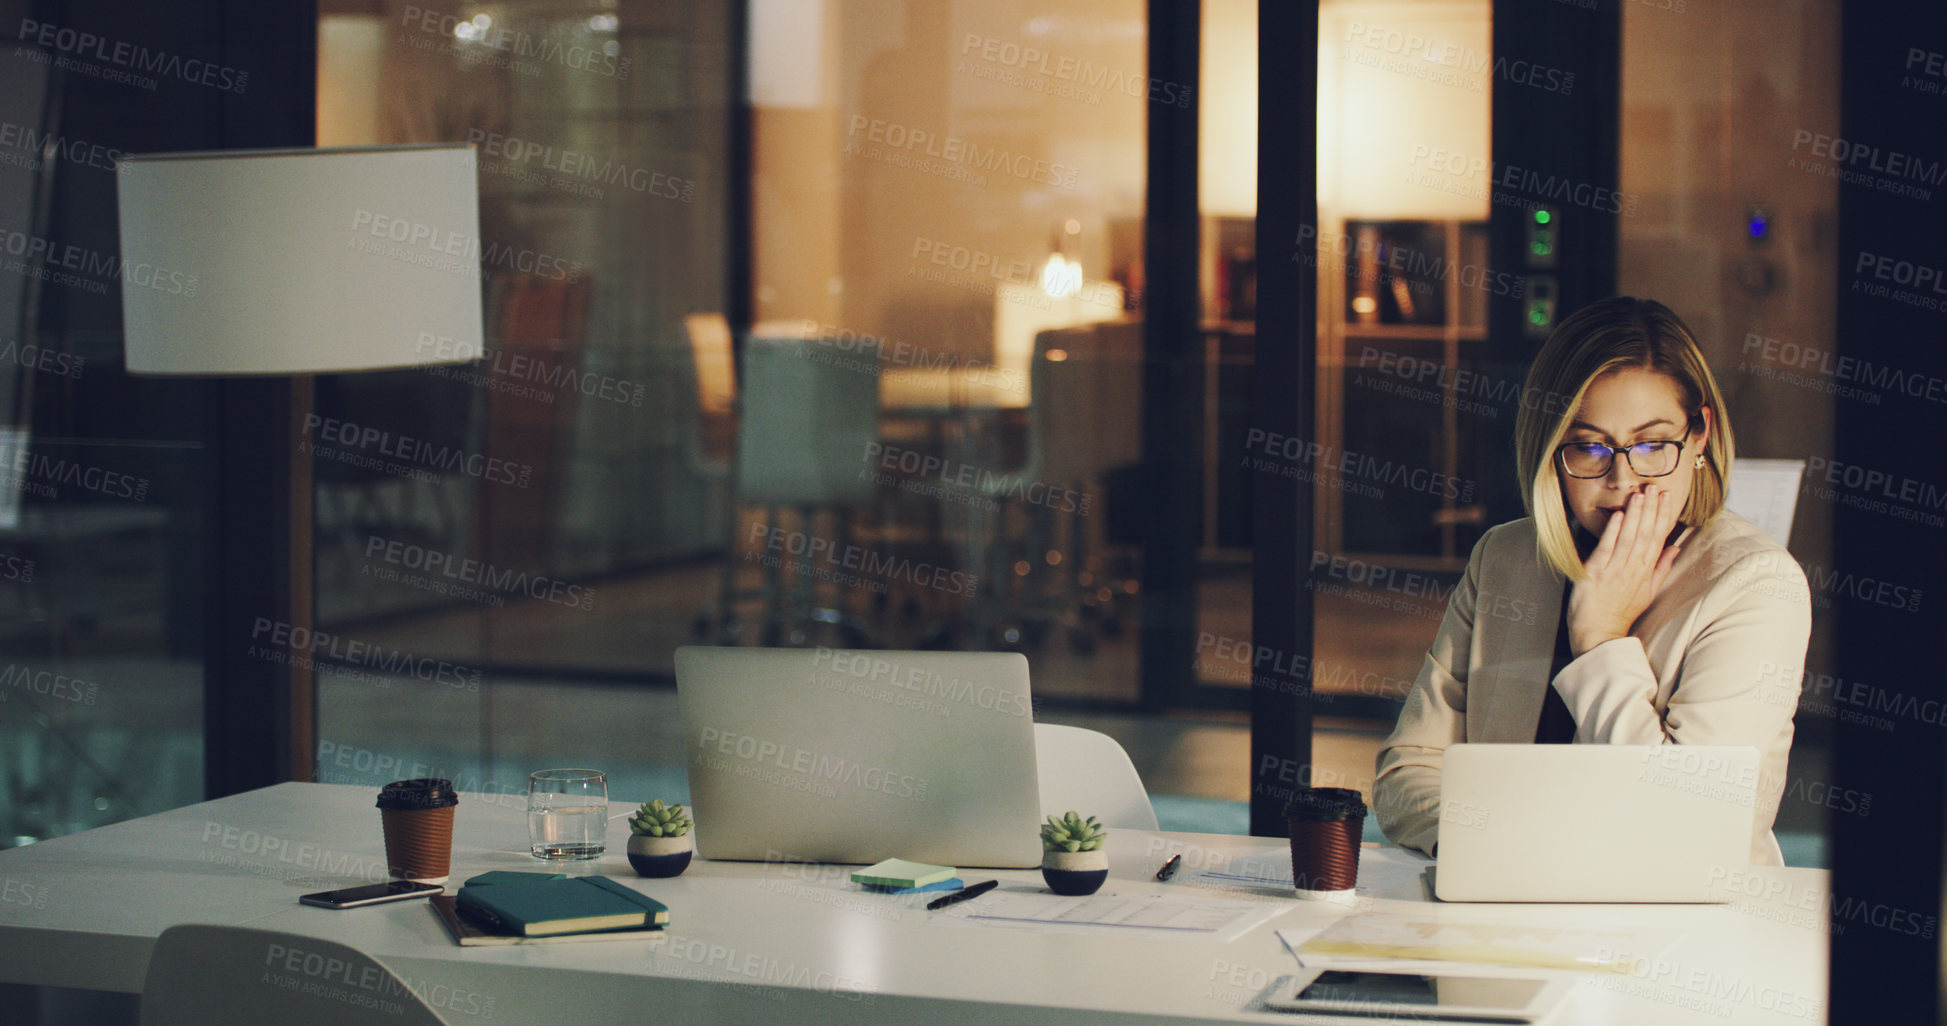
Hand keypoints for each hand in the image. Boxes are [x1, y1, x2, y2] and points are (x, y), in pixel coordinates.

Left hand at [1566, 485, 1682, 656]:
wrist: (1599, 633)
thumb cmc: (1621, 613)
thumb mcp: (1648, 592)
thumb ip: (1661, 568)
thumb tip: (1675, 548)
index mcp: (1646, 571)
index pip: (1658, 538)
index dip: (1663, 516)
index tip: (1668, 497)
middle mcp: (1633, 568)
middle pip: (1646, 534)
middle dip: (1652, 509)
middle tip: (1656, 487)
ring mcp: (1615, 570)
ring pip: (1629, 538)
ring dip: (1635, 515)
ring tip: (1641, 495)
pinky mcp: (1596, 573)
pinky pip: (1607, 548)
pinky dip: (1613, 531)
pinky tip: (1618, 515)